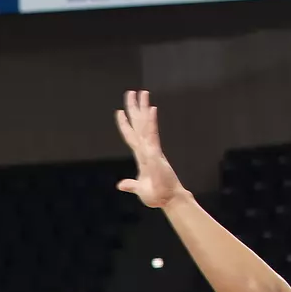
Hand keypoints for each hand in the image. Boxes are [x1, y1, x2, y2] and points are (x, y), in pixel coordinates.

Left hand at [115, 89, 185, 209]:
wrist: (170, 199)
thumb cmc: (157, 195)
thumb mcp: (139, 189)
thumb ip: (131, 184)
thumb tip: (121, 185)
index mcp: (142, 156)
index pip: (131, 136)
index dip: (125, 124)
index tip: (120, 111)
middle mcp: (147, 149)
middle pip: (138, 125)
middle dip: (134, 109)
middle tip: (132, 92)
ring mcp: (152, 150)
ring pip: (145, 126)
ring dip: (144, 109)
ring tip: (143, 93)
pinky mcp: (157, 155)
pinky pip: (152, 137)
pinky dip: (151, 123)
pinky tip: (151, 110)